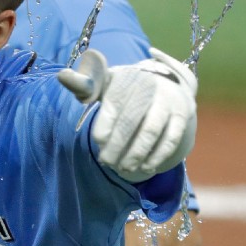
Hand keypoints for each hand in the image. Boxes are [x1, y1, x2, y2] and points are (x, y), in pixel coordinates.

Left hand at [60, 48, 197, 181]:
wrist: (164, 83)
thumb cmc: (126, 89)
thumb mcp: (105, 83)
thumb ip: (85, 85)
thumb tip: (63, 76)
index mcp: (126, 77)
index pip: (113, 104)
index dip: (104, 126)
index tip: (98, 141)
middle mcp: (149, 86)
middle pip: (131, 120)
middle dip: (117, 145)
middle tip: (106, 162)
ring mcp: (168, 100)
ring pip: (151, 131)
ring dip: (136, 154)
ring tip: (123, 169)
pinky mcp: (182, 114)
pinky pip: (170, 139)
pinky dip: (156, 156)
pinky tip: (145, 167)